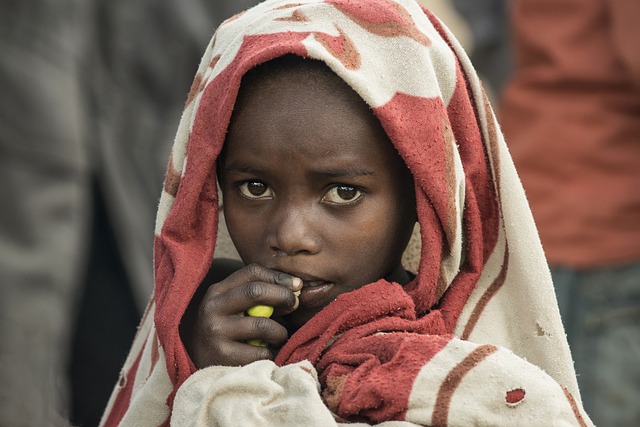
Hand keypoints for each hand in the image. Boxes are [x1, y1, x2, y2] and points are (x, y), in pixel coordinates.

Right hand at [187, 263, 301, 367]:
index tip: (297, 285)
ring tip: (278, 337)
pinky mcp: (222, 357)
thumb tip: (296, 288)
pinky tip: (266, 353)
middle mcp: (212, 308)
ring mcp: (215, 333)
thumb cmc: (225, 331)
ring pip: (263, 325)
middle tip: (294, 305)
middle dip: (283, 297)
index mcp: (217, 291)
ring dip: (280, 332)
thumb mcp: (232, 307)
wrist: (196, 365)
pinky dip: (271, 353)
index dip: (279, 277)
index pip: (252, 272)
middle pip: (256, 292)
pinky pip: (261, 351)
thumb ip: (256, 295)